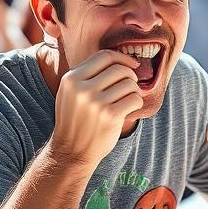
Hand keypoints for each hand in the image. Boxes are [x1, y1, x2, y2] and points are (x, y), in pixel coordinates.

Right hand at [50, 50, 142, 169]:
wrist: (71, 152)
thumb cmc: (76, 120)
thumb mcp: (70, 94)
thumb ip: (87, 75)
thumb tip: (120, 59)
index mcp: (71, 79)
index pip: (104, 56)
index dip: (122, 58)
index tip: (132, 65)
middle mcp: (82, 88)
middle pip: (119, 69)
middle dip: (130, 77)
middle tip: (129, 88)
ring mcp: (96, 102)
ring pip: (130, 84)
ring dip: (134, 92)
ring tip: (126, 101)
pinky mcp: (110, 115)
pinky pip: (135, 99)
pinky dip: (136, 103)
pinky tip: (128, 110)